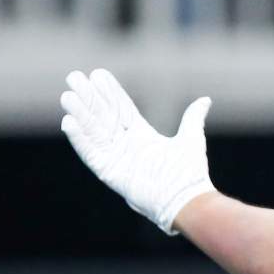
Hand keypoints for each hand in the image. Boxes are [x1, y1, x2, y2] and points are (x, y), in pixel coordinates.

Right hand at [60, 69, 214, 233]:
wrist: (187, 199)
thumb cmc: (189, 174)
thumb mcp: (191, 138)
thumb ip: (193, 118)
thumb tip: (205, 100)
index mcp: (142, 136)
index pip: (121, 109)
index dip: (109, 93)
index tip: (97, 74)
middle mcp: (126, 145)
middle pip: (102, 117)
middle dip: (89, 97)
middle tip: (74, 77)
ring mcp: (116, 158)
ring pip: (93, 132)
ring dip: (80, 114)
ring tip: (68, 96)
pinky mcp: (109, 172)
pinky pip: (90, 153)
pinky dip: (80, 139)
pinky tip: (69, 122)